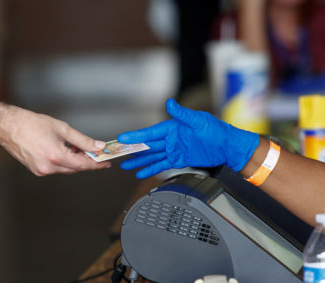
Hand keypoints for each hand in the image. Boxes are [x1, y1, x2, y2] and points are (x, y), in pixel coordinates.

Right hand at [0, 108, 110, 175]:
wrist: (8, 127)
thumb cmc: (31, 124)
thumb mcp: (62, 129)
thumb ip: (82, 140)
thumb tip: (98, 146)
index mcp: (56, 156)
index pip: (83, 164)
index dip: (97, 164)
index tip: (106, 163)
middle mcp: (48, 167)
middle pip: (75, 168)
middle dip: (87, 161)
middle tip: (95, 153)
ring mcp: (41, 171)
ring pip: (66, 169)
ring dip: (75, 161)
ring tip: (78, 148)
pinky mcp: (36, 170)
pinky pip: (56, 169)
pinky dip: (64, 162)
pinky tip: (65, 151)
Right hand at [117, 99, 258, 178]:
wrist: (228, 147)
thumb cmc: (215, 130)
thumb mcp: (198, 120)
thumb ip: (182, 114)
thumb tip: (170, 102)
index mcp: (172, 128)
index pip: (150, 133)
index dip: (136, 136)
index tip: (123, 138)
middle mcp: (170, 139)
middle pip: (148, 145)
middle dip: (133, 150)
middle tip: (119, 154)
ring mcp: (174, 150)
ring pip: (152, 156)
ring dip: (139, 161)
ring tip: (126, 165)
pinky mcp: (179, 160)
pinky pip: (162, 165)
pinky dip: (151, 169)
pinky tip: (141, 173)